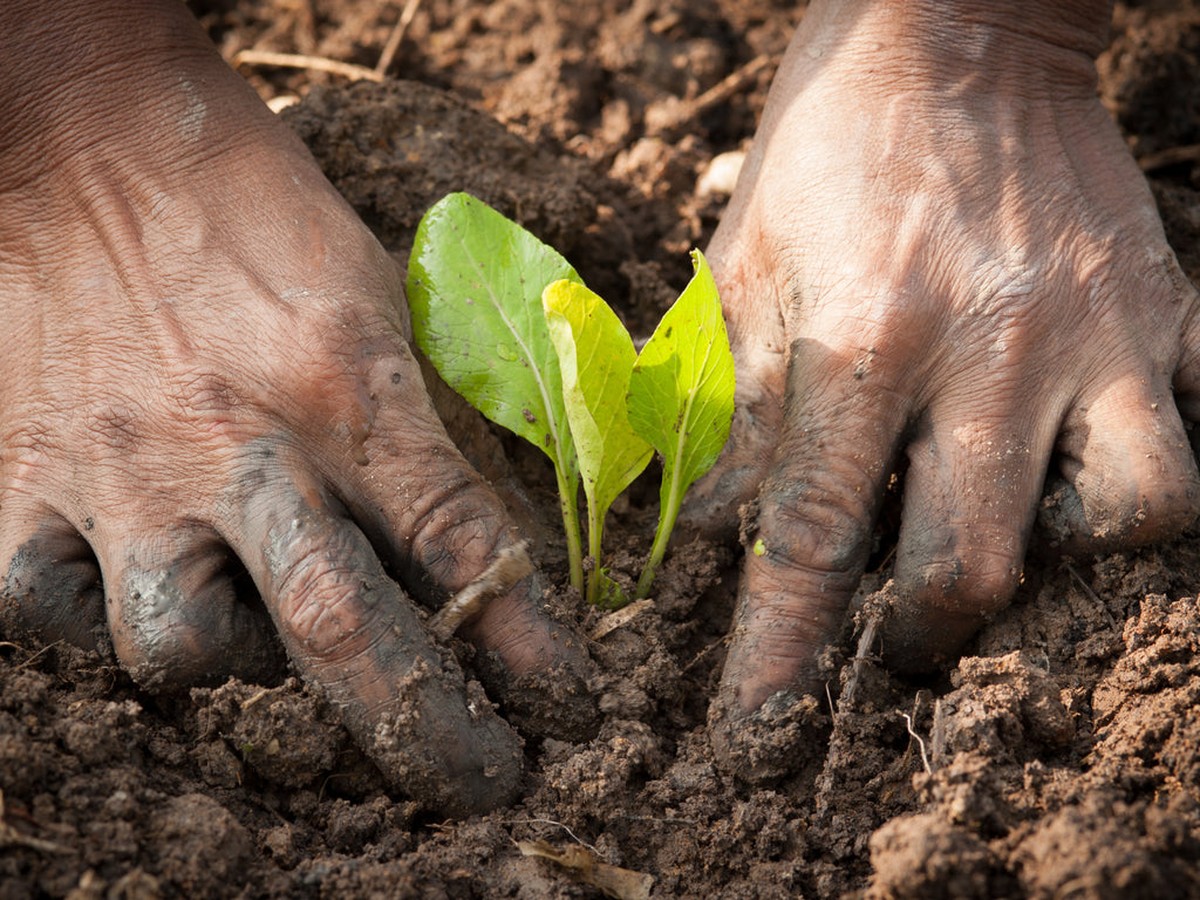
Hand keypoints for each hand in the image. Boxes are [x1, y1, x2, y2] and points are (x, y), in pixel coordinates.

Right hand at [0, 1, 593, 815]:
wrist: (75, 134)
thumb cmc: (244, 211)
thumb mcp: (365, 296)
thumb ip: (406, 428)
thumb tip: (448, 551)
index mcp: (346, 385)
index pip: (465, 548)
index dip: (530, 650)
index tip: (571, 714)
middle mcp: (238, 444)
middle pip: (344, 635)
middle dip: (427, 734)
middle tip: (482, 782)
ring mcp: (119, 475)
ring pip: (183, 657)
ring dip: (235, 664)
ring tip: (249, 612)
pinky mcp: (13, 485)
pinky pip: (54, 614)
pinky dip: (100, 617)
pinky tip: (129, 572)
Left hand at [694, 0, 1199, 764]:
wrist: (955, 26)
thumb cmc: (831, 147)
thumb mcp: (741, 261)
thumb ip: (724, 398)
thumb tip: (706, 527)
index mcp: (862, 338)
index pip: (810, 538)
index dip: (778, 656)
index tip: (756, 739)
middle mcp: (987, 351)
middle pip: (969, 565)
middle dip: (921, 636)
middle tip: (891, 636)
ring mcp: (1096, 337)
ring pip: (1124, 521)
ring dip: (1056, 574)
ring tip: (1001, 549)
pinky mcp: (1168, 312)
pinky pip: (1198, 443)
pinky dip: (1148, 494)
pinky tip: (1085, 484)